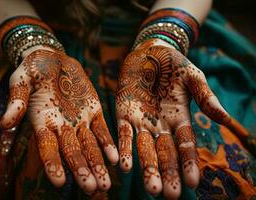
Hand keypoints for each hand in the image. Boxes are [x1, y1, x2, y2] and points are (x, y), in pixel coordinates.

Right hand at [0, 48, 118, 193]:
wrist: (53, 59)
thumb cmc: (33, 70)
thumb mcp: (21, 81)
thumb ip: (17, 102)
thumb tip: (4, 124)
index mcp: (42, 122)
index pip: (47, 148)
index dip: (53, 164)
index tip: (59, 182)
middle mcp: (62, 127)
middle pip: (72, 152)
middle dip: (81, 170)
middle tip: (91, 189)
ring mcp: (79, 120)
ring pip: (89, 146)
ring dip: (97, 164)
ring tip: (105, 184)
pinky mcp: (94, 111)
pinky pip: (102, 130)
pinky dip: (107, 143)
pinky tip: (114, 158)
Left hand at [116, 39, 230, 198]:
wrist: (149, 51)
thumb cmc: (175, 64)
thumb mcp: (193, 78)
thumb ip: (206, 98)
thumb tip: (224, 119)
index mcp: (180, 119)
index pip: (186, 145)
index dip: (189, 163)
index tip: (193, 183)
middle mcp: (160, 126)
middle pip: (165, 153)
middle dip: (167, 173)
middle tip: (170, 195)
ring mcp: (141, 121)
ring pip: (144, 149)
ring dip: (147, 167)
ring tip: (151, 188)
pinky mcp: (123, 113)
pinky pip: (123, 134)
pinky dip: (124, 149)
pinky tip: (123, 165)